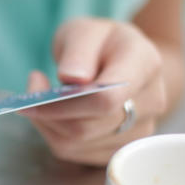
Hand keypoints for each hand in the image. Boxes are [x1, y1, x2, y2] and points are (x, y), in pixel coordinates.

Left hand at [25, 17, 167, 165]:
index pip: (106, 99)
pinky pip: (74, 152)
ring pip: (76, 143)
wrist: (124, 61)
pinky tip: (54, 114)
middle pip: (87, 126)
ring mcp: (139, 130)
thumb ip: (79, 51)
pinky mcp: (120, 148)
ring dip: (47, 123)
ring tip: (42, 99)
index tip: (35, 92)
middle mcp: (152, 102)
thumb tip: (72, 78)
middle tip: (32, 92)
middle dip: (48, 112)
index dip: (64, 103)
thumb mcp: (85, 31)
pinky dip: (53, 134)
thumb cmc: (101, 43)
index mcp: (145, 65)